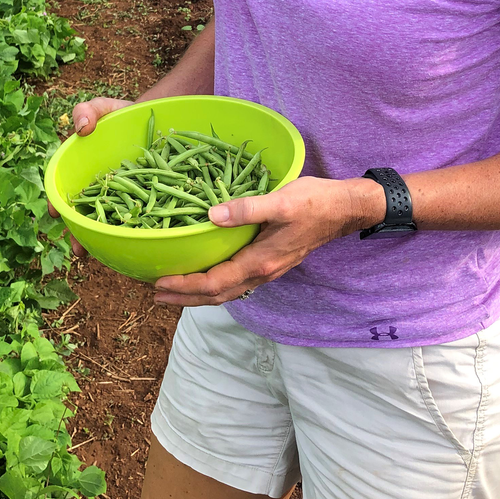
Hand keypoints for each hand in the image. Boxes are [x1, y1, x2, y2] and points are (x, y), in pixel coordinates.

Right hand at [47, 97, 132, 256]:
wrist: (160, 122)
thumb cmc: (126, 116)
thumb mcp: (106, 109)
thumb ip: (89, 111)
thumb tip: (80, 129)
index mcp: (86, 173)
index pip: (67, 192)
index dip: (59, 205)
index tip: (55, 213)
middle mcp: (103, 191)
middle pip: (87, 215)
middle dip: (81, 233)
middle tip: (79, 249)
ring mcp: (125, 200)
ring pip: (112, 224)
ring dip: (105, 240)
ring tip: (103, 256)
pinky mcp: (148, 204)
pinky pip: (141, 221)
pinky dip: (138, 233)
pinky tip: (138, 246)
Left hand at [153, 176, 382, 305]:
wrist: (344, 210)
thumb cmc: (314, 202)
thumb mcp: (281, 200)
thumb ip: (247, 209)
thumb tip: (212, 215)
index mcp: (260, 261)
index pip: (214, 282)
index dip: (185, 285)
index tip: (159, 282)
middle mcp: (261, 272)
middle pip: (216, 295)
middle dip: (184, 298)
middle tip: (155, 294)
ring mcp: (266, 271)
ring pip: (226, 292)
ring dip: (197, 295)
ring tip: (172, 291)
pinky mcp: (269, 263)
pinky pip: (235, 282)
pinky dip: (213, 285)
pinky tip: (203, 276)